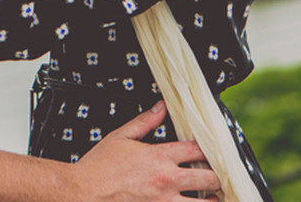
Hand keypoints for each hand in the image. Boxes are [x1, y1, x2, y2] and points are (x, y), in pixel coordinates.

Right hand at [70, 102, 221, 201]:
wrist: (83, 193)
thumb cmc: (99, 168)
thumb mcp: (121, 137)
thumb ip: (145, 121)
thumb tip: (161, 107)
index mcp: (159, 157)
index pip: (196, 149)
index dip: (209, 150)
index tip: (212, 152)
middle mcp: (167, 180)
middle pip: (209, 177)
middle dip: (217, 177)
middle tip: (218, 176)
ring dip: (212, 200)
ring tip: (215, 197)